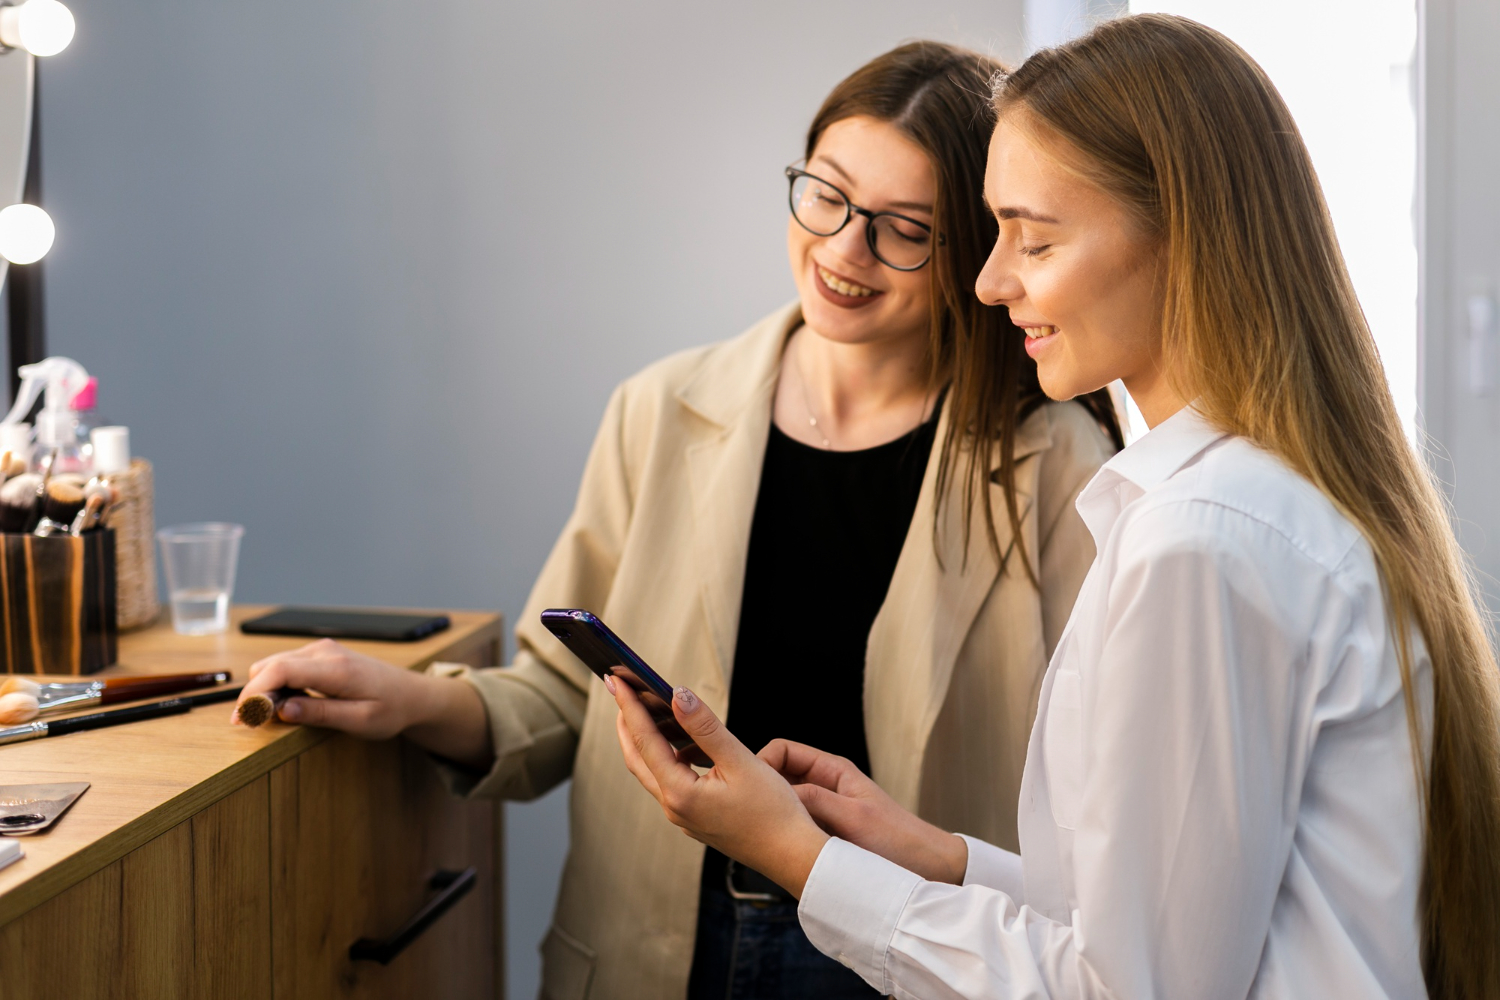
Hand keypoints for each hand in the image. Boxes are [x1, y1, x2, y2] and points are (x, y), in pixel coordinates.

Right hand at [233, 639, 492, 768]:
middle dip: (253, 694)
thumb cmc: (391, 710)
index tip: (242, 718)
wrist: (412, 694)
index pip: (280, 670)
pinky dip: (277, 683)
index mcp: (335, 668)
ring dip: (264, 689)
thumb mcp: (359, 720)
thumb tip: (281, 710)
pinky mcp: (322, 654)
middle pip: (270, 666)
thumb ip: (320, 713)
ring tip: (269, 717)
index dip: (253, 693)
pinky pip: (287, 665)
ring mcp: (323, 649)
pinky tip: (283, 704)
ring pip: (275, 664)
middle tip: (250, 725)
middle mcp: (325, 651)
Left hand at [610, 678, 828, 897]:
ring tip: (653, 712)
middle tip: (621, 692)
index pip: (645, 741)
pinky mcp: (696, 819)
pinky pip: (672, 783)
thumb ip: (705, 727)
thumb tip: (679, 696)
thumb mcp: (740, 761)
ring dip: (648, 741)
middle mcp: (675, 808)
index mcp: (680, 794)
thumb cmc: (773, 814)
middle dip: (627, 723)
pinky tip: (688, 745)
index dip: (630, 707)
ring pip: (653, 772)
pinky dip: (669, 758)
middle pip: (637, 759)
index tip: (618, 681)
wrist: (791, 855)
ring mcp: (684, 816)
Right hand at [762, 739, 967, 884]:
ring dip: (771, 813)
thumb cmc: (898, 841)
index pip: (782, 751)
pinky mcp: (824, 833)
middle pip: (778, 776)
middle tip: (746, 812)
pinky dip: (783, 831)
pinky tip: (776, 846)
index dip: (761, 763)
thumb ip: (815, 800)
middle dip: (760, 789)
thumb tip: (772, 790)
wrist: (929, 869)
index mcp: (832, 770)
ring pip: (783, 803)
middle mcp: (824, 786)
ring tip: (758, 831)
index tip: (749, 787)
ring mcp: (823, 810)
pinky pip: (794, 824)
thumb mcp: (853, 818)